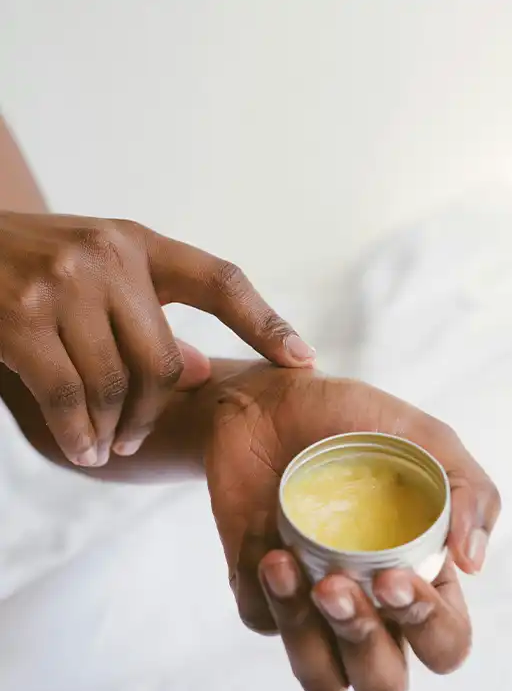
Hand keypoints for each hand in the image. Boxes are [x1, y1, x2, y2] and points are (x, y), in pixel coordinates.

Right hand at [0, 212, 313, 466]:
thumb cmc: (35, 266)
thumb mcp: (98, 273)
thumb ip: (149, 316)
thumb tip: (198, 370)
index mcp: (138, 242)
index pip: (221, 282)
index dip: (266, 323)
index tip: (303, 361)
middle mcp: (108, 256)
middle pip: (164, 361)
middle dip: (151, 412)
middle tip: (131, 439)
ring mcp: (64, 284)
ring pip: (115, 386)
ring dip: (113, 430)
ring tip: (105, 447)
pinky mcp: (22, 318)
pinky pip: (70, 398)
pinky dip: (79, 434)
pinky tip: (83, 448)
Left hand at [207, 363, 500, 690]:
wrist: (271, 403)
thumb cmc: (356, 423)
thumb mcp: (427, 440)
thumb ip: (471, 492)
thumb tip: (474, 563)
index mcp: (423, 578)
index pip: (445, 642)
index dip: (428, 627)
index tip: (392, 578)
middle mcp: (372, 607)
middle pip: (383, 685)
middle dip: (363, 647)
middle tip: (336, 585)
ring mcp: (315, 607)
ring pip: (321, 679)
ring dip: (303, 635)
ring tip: (285, 564)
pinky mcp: (264, 594)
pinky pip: (261, 625)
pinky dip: (262, 592)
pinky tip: (264, 543)